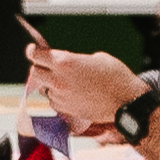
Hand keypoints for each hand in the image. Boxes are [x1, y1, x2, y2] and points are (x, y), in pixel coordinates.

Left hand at [23, 40, 142, 130]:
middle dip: (40, 68)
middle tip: (49, 66)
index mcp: (64, 62)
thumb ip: (77, 59)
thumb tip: (71, 63)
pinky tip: (71, 94)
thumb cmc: (116, 77)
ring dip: (50, 84)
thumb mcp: (97, 58)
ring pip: (44, 89)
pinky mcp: (66, 110)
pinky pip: (54, 101)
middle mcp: (59, 80)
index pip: (36, 55)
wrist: (126, 102)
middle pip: (35, 72)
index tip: (33, 50)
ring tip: (66, 81)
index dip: (33, 51)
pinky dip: (58, 97)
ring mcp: (61, 97)